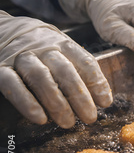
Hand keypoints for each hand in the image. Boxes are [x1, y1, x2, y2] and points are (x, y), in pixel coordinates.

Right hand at [0, 11, 111, 127]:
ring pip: (40, 78)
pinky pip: (13, 84)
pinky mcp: (0, 68)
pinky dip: (27, 102)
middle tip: (90, 118)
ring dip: (56, 103)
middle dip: (80, 97)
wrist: (2, 30)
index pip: (85, 61)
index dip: (97, 82)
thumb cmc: (41, 48)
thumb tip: (102, 98)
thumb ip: (80, 70)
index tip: (105, 102)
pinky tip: (39, 118)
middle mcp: (44, 48)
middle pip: (65, 71)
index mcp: (63, 44)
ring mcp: (21, 57)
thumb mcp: (62, 51)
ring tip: (68, 123)